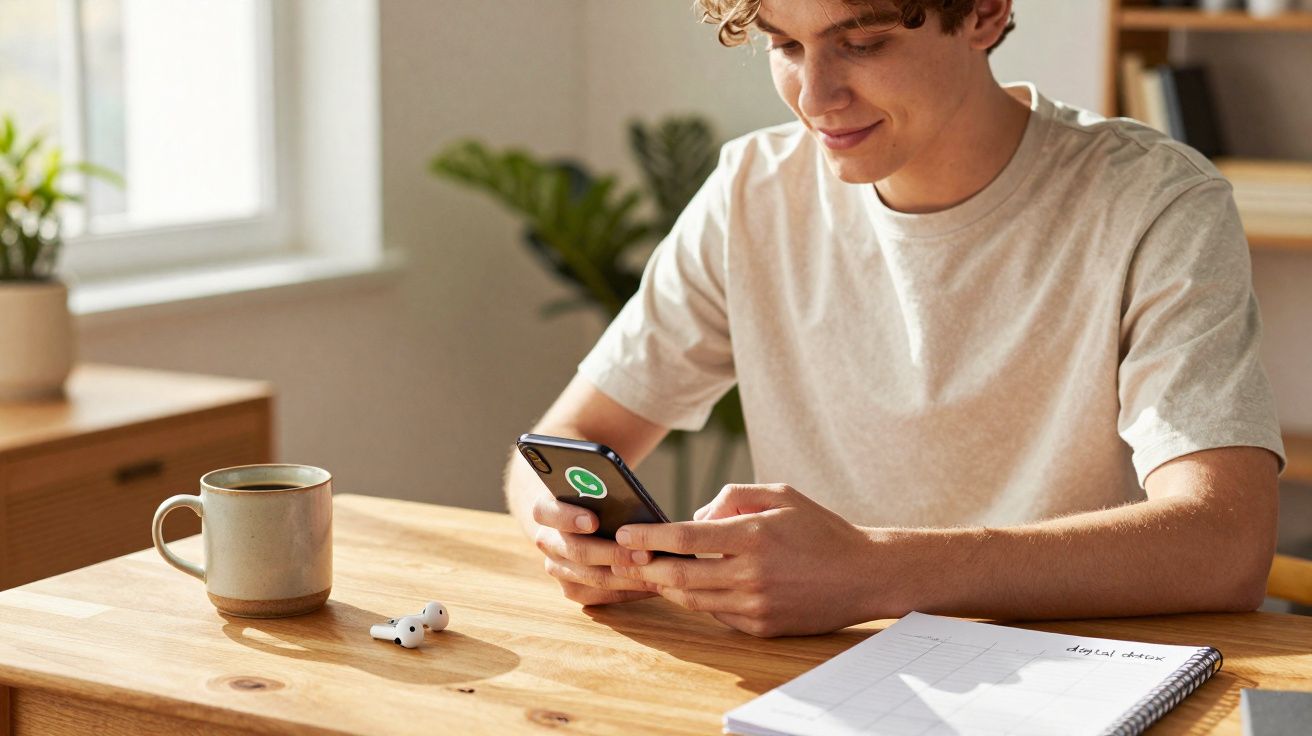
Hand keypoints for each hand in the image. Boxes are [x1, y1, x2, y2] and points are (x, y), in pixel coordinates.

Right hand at [529, 493, 657, 606]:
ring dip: (626, 576)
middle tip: (645, 553)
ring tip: (656, 571)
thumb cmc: (593, 495)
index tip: (594, 521)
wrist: (577, 519)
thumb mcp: (594, 483)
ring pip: (591, 577)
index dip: (569, 517)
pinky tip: (651, 584)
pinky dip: (627, 591)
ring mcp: (557, 567)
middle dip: (614, 554)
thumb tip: (625, 486)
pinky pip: (599, 595)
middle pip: (577, 551)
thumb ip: (602, 482)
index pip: (546, 512)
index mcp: (545, 509)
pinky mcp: (571, 589)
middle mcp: (547, 541)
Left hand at [610, 484, 881, 636]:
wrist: (865, 574)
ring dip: (666, 586)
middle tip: (622, 558)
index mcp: (754, 534)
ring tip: (651, 571)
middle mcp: (752, 573)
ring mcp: (756, 604)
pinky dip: (700, 599)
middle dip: (645, 567)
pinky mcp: (762, 627)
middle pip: (679, 575)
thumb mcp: (780, 494)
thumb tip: (694, 515)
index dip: (649, 537)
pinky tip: (693, 586)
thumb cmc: (820, 528)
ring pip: (693, 599)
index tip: (624, 534)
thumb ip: (733, 496)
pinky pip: (717, 614)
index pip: (686, 536)